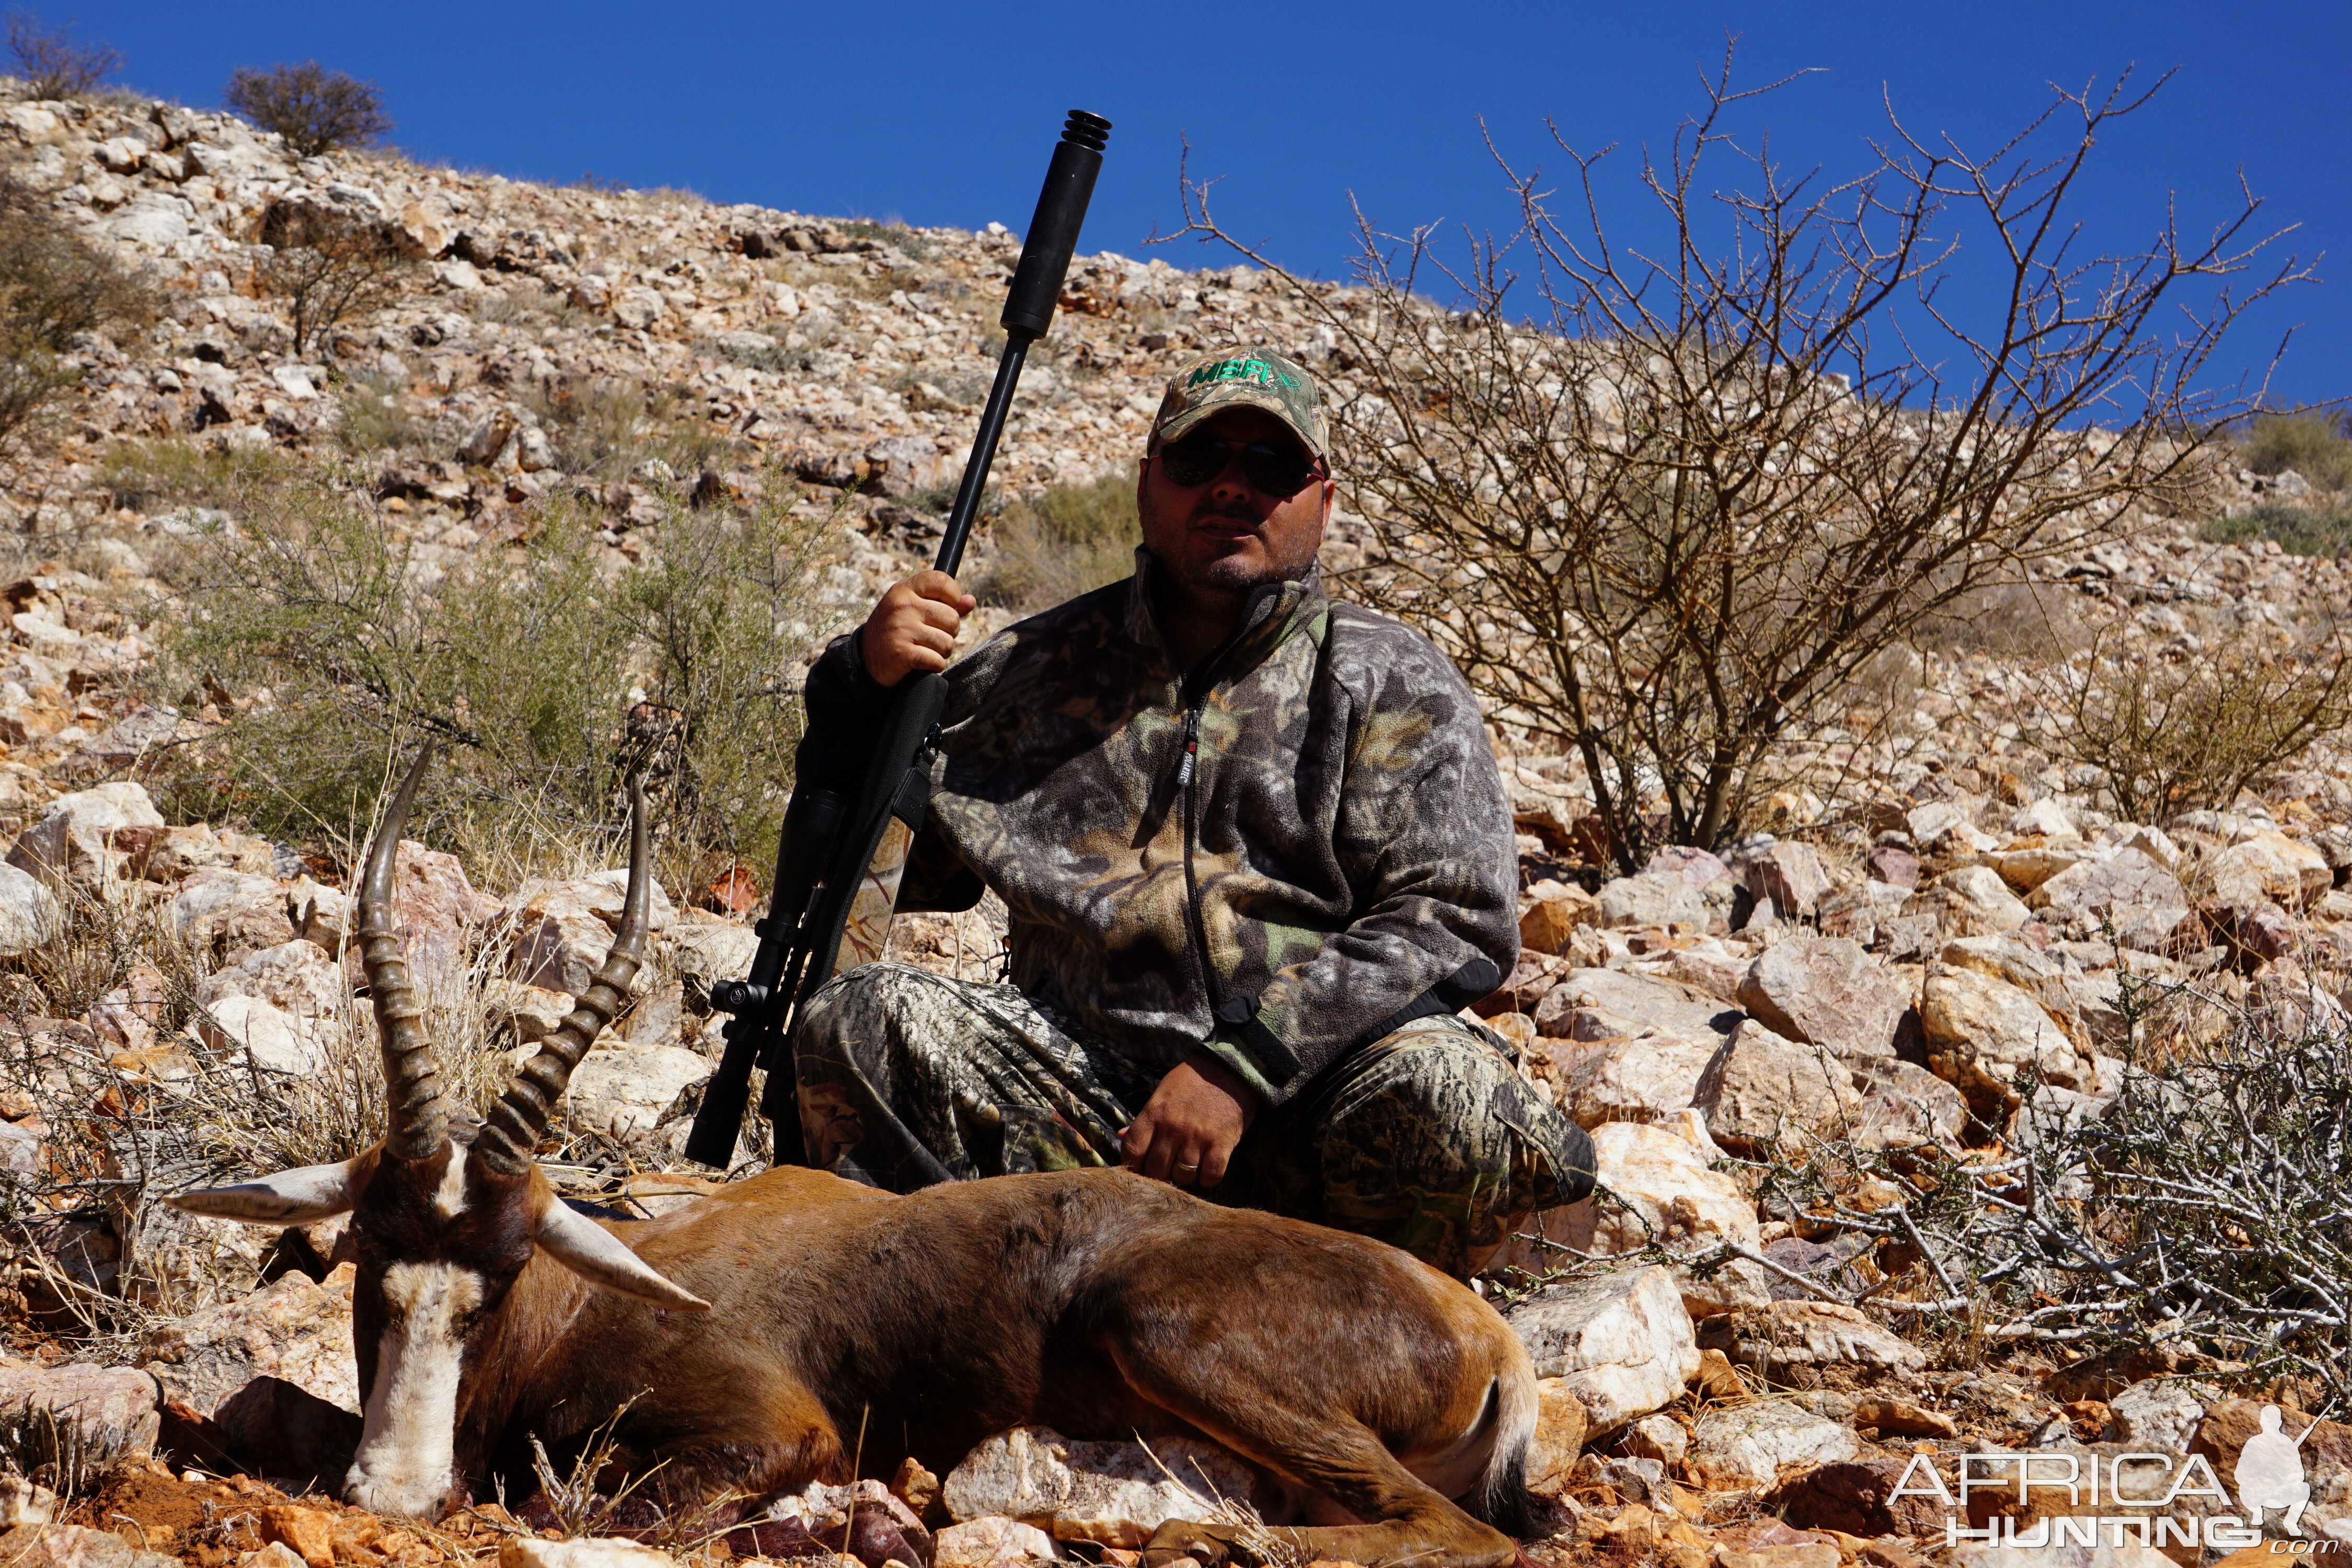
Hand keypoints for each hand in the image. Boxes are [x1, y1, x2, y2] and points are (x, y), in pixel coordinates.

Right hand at [860, 570, 976, 686]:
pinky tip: (922, 661)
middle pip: (951, 617)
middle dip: (949, 632)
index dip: (953, 596)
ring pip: (947, 642)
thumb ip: (943, 604)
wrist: (866, 658)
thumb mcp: (913, 609)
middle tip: (932, 636)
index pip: (942, 581)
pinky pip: (937, 660)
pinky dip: (935, 665)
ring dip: (942, 651)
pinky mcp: (902, 653)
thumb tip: (970, 601)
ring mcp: (901, 628)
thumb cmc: (896, 630)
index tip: (947, 607)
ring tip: (926, 649)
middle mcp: (903, 606)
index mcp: (904, 590)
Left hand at [1119, 1056, 1259, 1189]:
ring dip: (1185, 1178)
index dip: (1133, 1166)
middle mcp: (1173, 1127)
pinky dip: (1208, 1179)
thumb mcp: (1162, 1094)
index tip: (1141, 1169)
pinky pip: (1211, 1176)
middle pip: (1156, 1170)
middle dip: (1159, 1176)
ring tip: (1188, 1169)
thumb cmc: (1191, 1082)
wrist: (1229, 1069)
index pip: (1133, 1150)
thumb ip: (1143, 1119)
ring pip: (1183, 1177)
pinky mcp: (1222, 1142)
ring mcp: (1198, 1135)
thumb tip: (1121, 1136)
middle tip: (1167, 1172)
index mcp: (1154, 1113)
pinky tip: (1207, 1171)